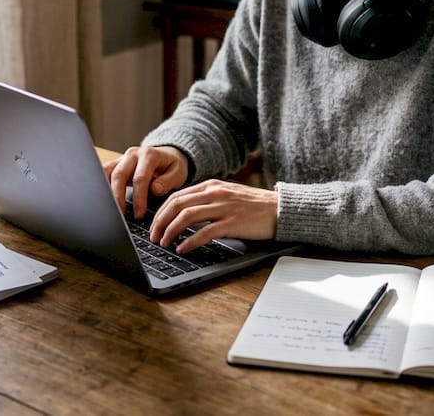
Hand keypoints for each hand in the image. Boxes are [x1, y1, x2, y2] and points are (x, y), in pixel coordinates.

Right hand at [102, 145, 189, 218]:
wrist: (166, 155)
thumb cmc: (171, 166)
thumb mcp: (178, 172)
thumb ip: (168, 181)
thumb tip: (154, 190)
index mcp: (149, 155)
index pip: (140, 178)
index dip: (139, 198)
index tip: (139, 214)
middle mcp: (133, 154)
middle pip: (119, 175)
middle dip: (118, 197)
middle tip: (121, 216)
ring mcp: (121, 158)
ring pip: (106, 173)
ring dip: (106, 192)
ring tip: (108, 210)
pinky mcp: (115, 164)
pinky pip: (103, 173)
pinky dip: (100, 186)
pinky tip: (101, 200)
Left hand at [149, 179, 277, 253]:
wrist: (280, 209)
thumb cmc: (254, 206)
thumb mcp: (228, 194)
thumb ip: (208, 199)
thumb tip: (185, 212)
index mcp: (212, 185)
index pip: (177, 196)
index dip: (161, 211)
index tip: (154, 224)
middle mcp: (215, 193)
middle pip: (177, 205)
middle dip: (160, 221)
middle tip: (153, 236)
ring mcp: (224, 207)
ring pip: (186, 216)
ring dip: (170, 231)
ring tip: (164, 243)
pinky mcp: (232, 223)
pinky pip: (204, 232)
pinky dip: (189, 241)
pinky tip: (182, 248)